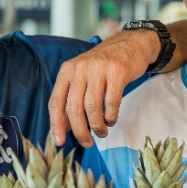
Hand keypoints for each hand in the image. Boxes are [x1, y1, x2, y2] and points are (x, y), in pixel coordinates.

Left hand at [47, 27, 156, 148]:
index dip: (56, 124)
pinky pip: (112, 102)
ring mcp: (99, 68)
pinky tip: (112, 120)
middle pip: (74, 108)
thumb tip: (63, 130)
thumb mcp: (83, 78)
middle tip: (87, 143)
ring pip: (92, 107)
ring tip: (102, 132)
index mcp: (67, 71)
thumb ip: (72, 101)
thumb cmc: (104, 67)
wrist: (130, 44)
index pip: (56, 102)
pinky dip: (111, 116)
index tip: (59, 142)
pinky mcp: (118, 71)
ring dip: (97, 126)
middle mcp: (80, 68)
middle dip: (79, 131)